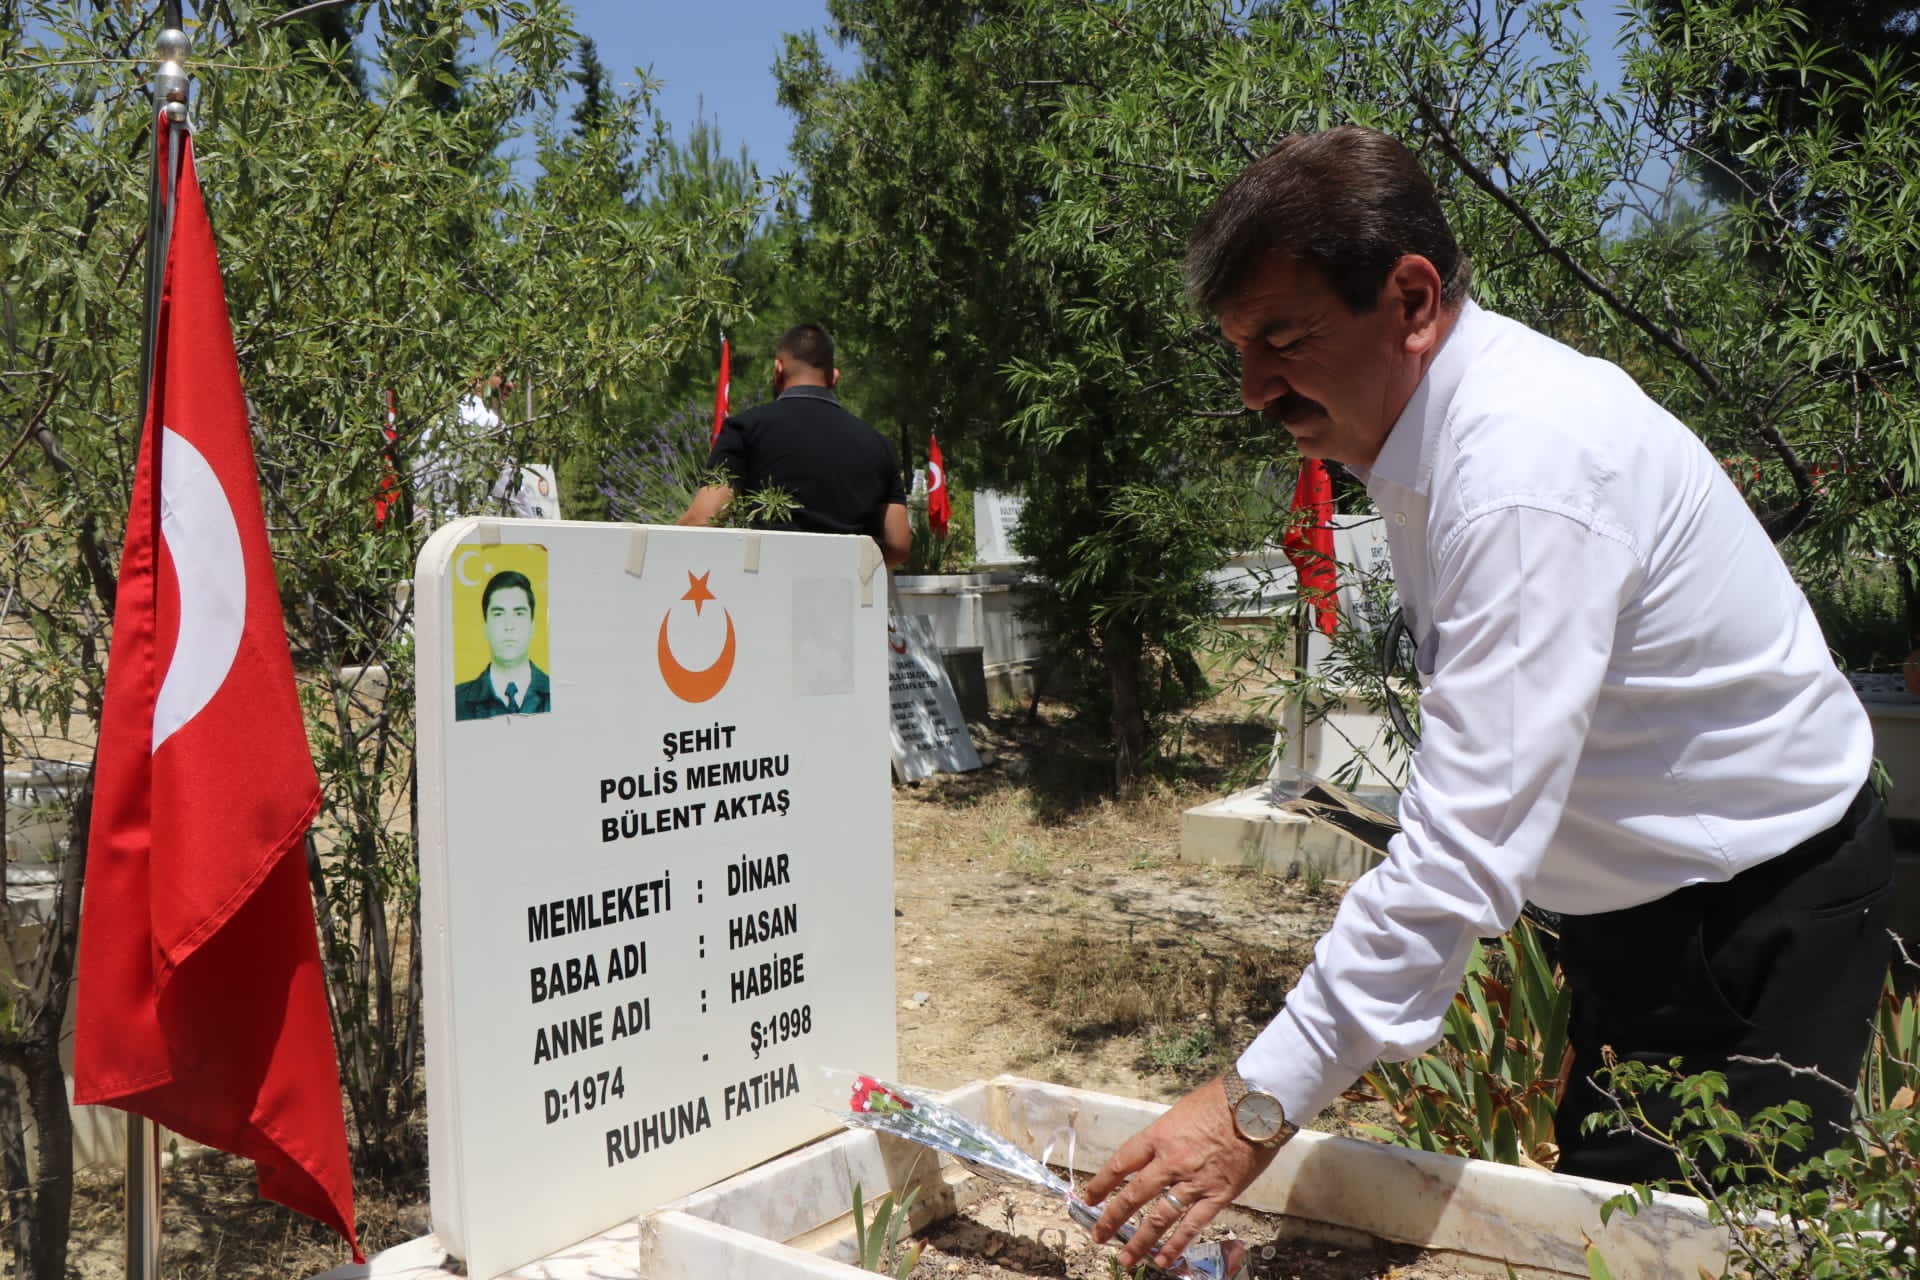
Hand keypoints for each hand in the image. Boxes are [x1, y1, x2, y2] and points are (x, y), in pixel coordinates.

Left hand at [1081, 1075, 1281, 1269]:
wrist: (1257, 1105)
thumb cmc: (1221, 1099)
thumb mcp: (1181, 1111)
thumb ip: (1166, 1135)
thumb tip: (1157, 1151)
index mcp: (1159, 1136)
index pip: (1121, 1163)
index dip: (1102, 1183)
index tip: (1089, 1198)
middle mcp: (1171, 1162)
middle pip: (1134, 1195)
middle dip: (1113, 1218)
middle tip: (1098, 1235)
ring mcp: (1194, 1181)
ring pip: (1160, 1217)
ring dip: (1141, 1241)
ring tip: (1126, 1258)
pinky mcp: (1219, 1195)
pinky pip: (1193, 1225)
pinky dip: (1177, 1244)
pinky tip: (1164, 1259)